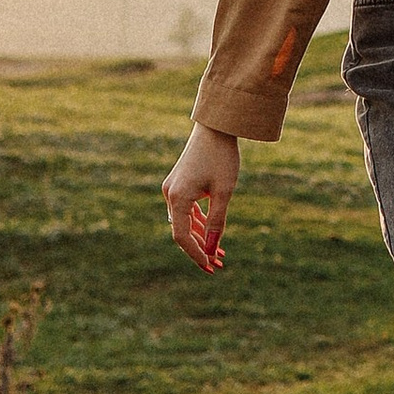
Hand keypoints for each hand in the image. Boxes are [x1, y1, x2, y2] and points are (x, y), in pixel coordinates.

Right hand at [162, 123, 239, 272]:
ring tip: (218, 254)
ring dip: (199, 237)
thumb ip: (216, 222)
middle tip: (218, 265)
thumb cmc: (222, 157)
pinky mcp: (178, 183)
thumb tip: (211, 249)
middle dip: (199, 249)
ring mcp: (172, 188)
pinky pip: (185, 210)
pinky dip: (197, 222)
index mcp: (177, 198)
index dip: (196, 254)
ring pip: (184, 221)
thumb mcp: (224, 192)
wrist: (216, 127)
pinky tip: (209, 233)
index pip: (182, 237)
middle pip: (181, 231)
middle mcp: (170, 195)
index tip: (211, 266)